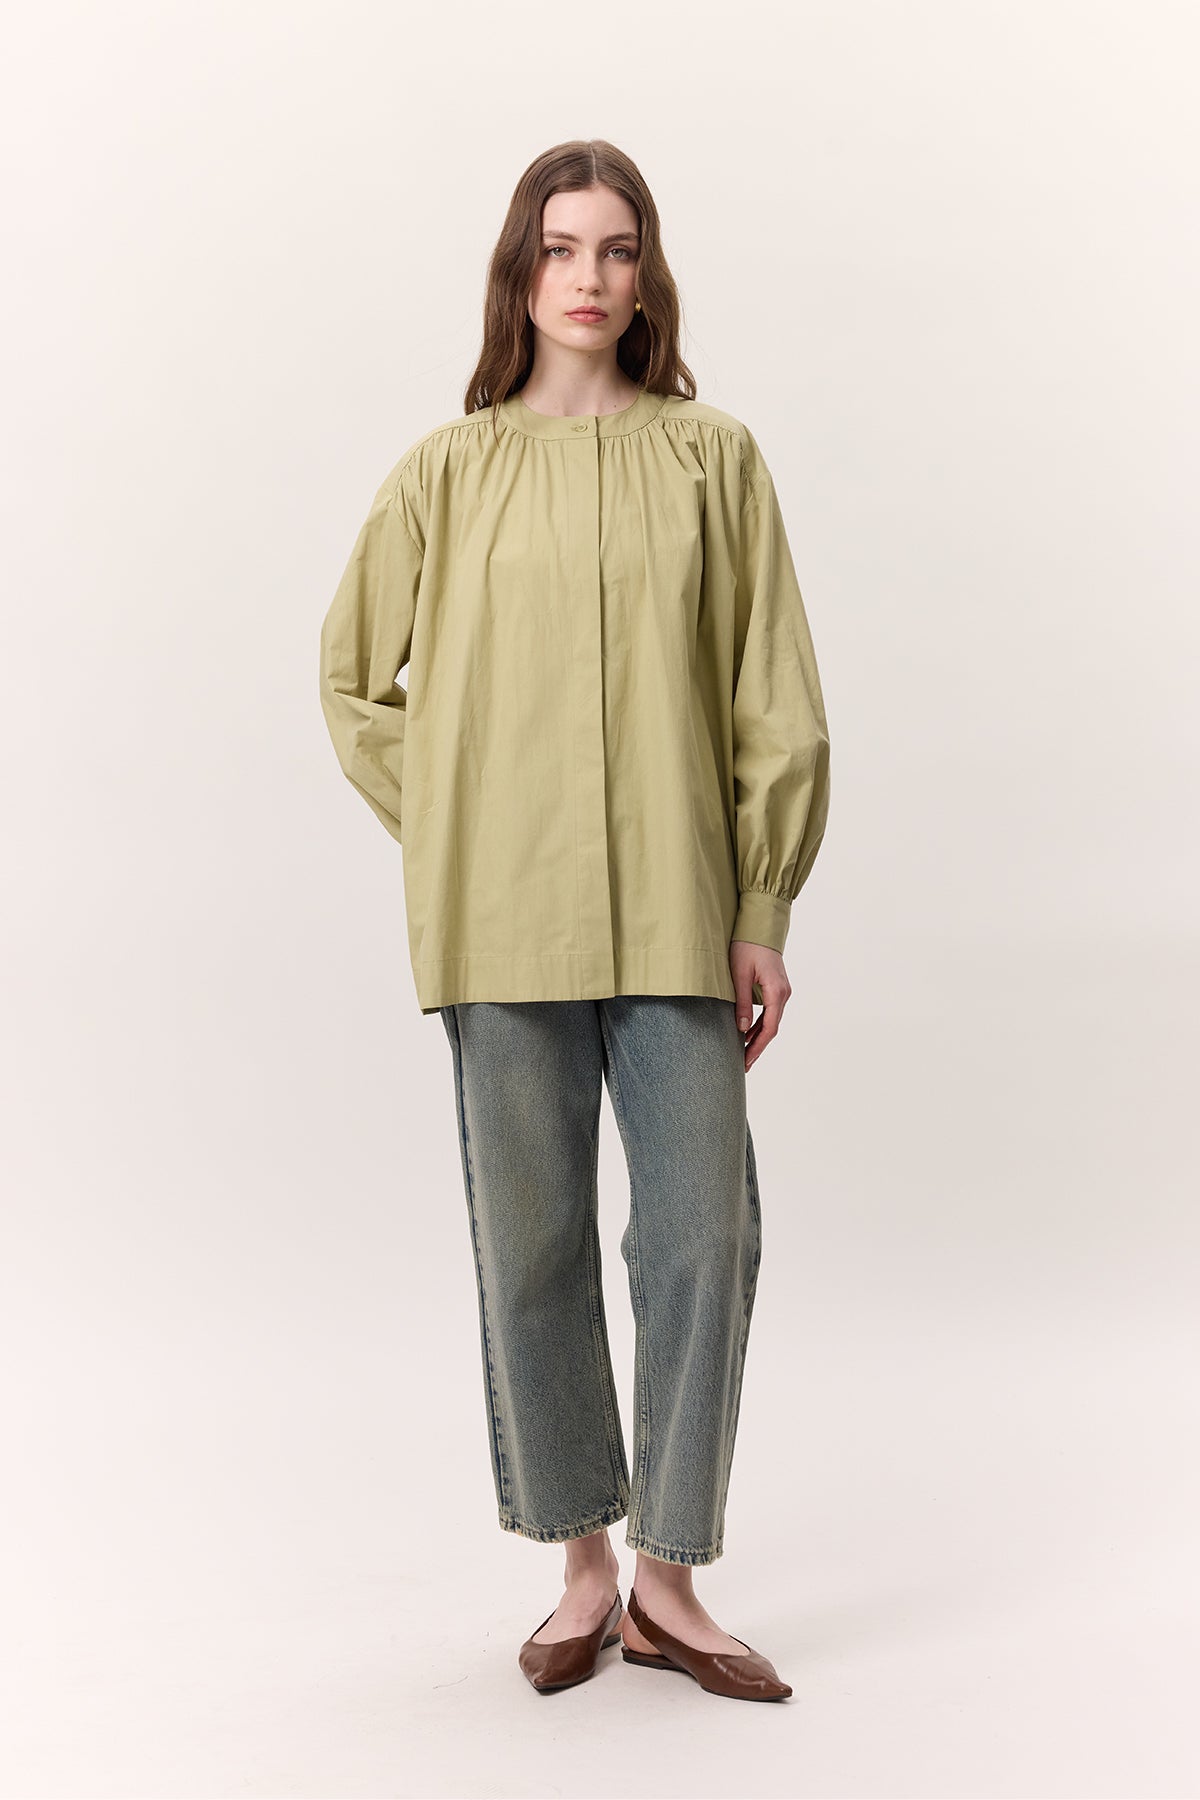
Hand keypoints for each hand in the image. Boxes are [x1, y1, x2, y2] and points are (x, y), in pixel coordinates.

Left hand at [730, 939, 790, 1071]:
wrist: (759, 925)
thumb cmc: (747, 946)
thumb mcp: (740, 975)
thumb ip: (742, 1003)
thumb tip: (742, 1029)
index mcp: (777, 993)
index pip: (769, 1028)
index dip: (757, 1047)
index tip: (746, 1061)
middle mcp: (783, 993)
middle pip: (772, 1028)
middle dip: (758, 1047)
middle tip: (744, 1064)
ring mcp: (782, 990)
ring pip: (771, 1020)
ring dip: (758, 1037)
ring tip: (743, 1052)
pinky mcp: (776, 987)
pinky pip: (770, 1011)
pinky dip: (760, 1024)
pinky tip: (747, 1032)